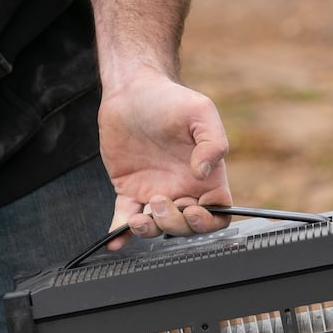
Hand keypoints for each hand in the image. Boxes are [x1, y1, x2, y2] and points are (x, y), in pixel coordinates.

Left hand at [98, 69, 232, 249]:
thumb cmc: (170, 99)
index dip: (208, 221)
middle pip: (186, 226)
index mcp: (206, 177)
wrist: (130, 91)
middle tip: (159, 201)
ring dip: (149, 230)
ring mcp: (156, 192)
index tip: (192, 211)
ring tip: (138, 217)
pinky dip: (120, 232)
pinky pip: (125, 218)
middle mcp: (183, 189)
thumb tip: (203, 173)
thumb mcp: (201, 112)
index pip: (217, 213)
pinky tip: (114, 241)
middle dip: (174, 224)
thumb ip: (212, 142)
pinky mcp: (129, 190)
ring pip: (157, 227)